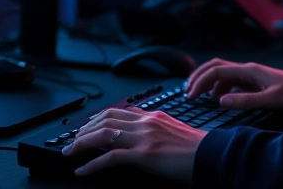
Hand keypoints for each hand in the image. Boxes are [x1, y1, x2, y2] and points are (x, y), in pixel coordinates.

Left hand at [62, 106, 206, 181]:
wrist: (213, 156)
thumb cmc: (199, 149)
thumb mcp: (175, 132)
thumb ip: (158, 131)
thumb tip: (144, 139)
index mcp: (155, 115)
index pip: (120, 111)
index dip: (99, 118)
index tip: (88, 126)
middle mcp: (147, 122)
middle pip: (106, 118)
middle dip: (84, 129)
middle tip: (73, 139)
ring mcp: (144, 137)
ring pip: (102, 134)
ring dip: (80, 143)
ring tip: (70, 152)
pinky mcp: (143, 155)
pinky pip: (109, 158)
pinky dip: (91, 164)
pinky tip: (82, 170)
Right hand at [185, 59, 282, 111]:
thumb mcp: (270, 100)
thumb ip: (245, 100)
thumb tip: (219, 101)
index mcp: (248, 71)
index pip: (216, 72)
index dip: (200, 82)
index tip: (191, 96)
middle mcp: (246, 69)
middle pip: (215, 66)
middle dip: (198, 76)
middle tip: (187, 92)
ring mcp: (248, 74)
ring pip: (220, 72)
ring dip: (206, 81)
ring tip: (196, 96)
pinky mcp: (251, 80)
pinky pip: (229, 80)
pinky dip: (217, 87)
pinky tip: (215, 98)